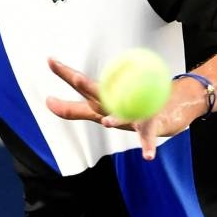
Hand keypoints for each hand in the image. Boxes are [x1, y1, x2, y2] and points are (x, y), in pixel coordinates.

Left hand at [45, 58, 203, 159]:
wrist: (168, 105)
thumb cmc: (127, 106)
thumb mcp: (98, 110)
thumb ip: (73, 109)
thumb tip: (48, 102)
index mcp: (104, 96)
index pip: (81, 83)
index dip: (65, 73)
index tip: (49, 60)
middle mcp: (117, 100)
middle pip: (100, 93)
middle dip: (88, 86)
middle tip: (77, 77)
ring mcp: (135, 112)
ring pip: (125, 115)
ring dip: (116, 119)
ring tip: (107, 123)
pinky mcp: (151, 125)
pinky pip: (148, 137)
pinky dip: (147, 146)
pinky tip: (147, 156)